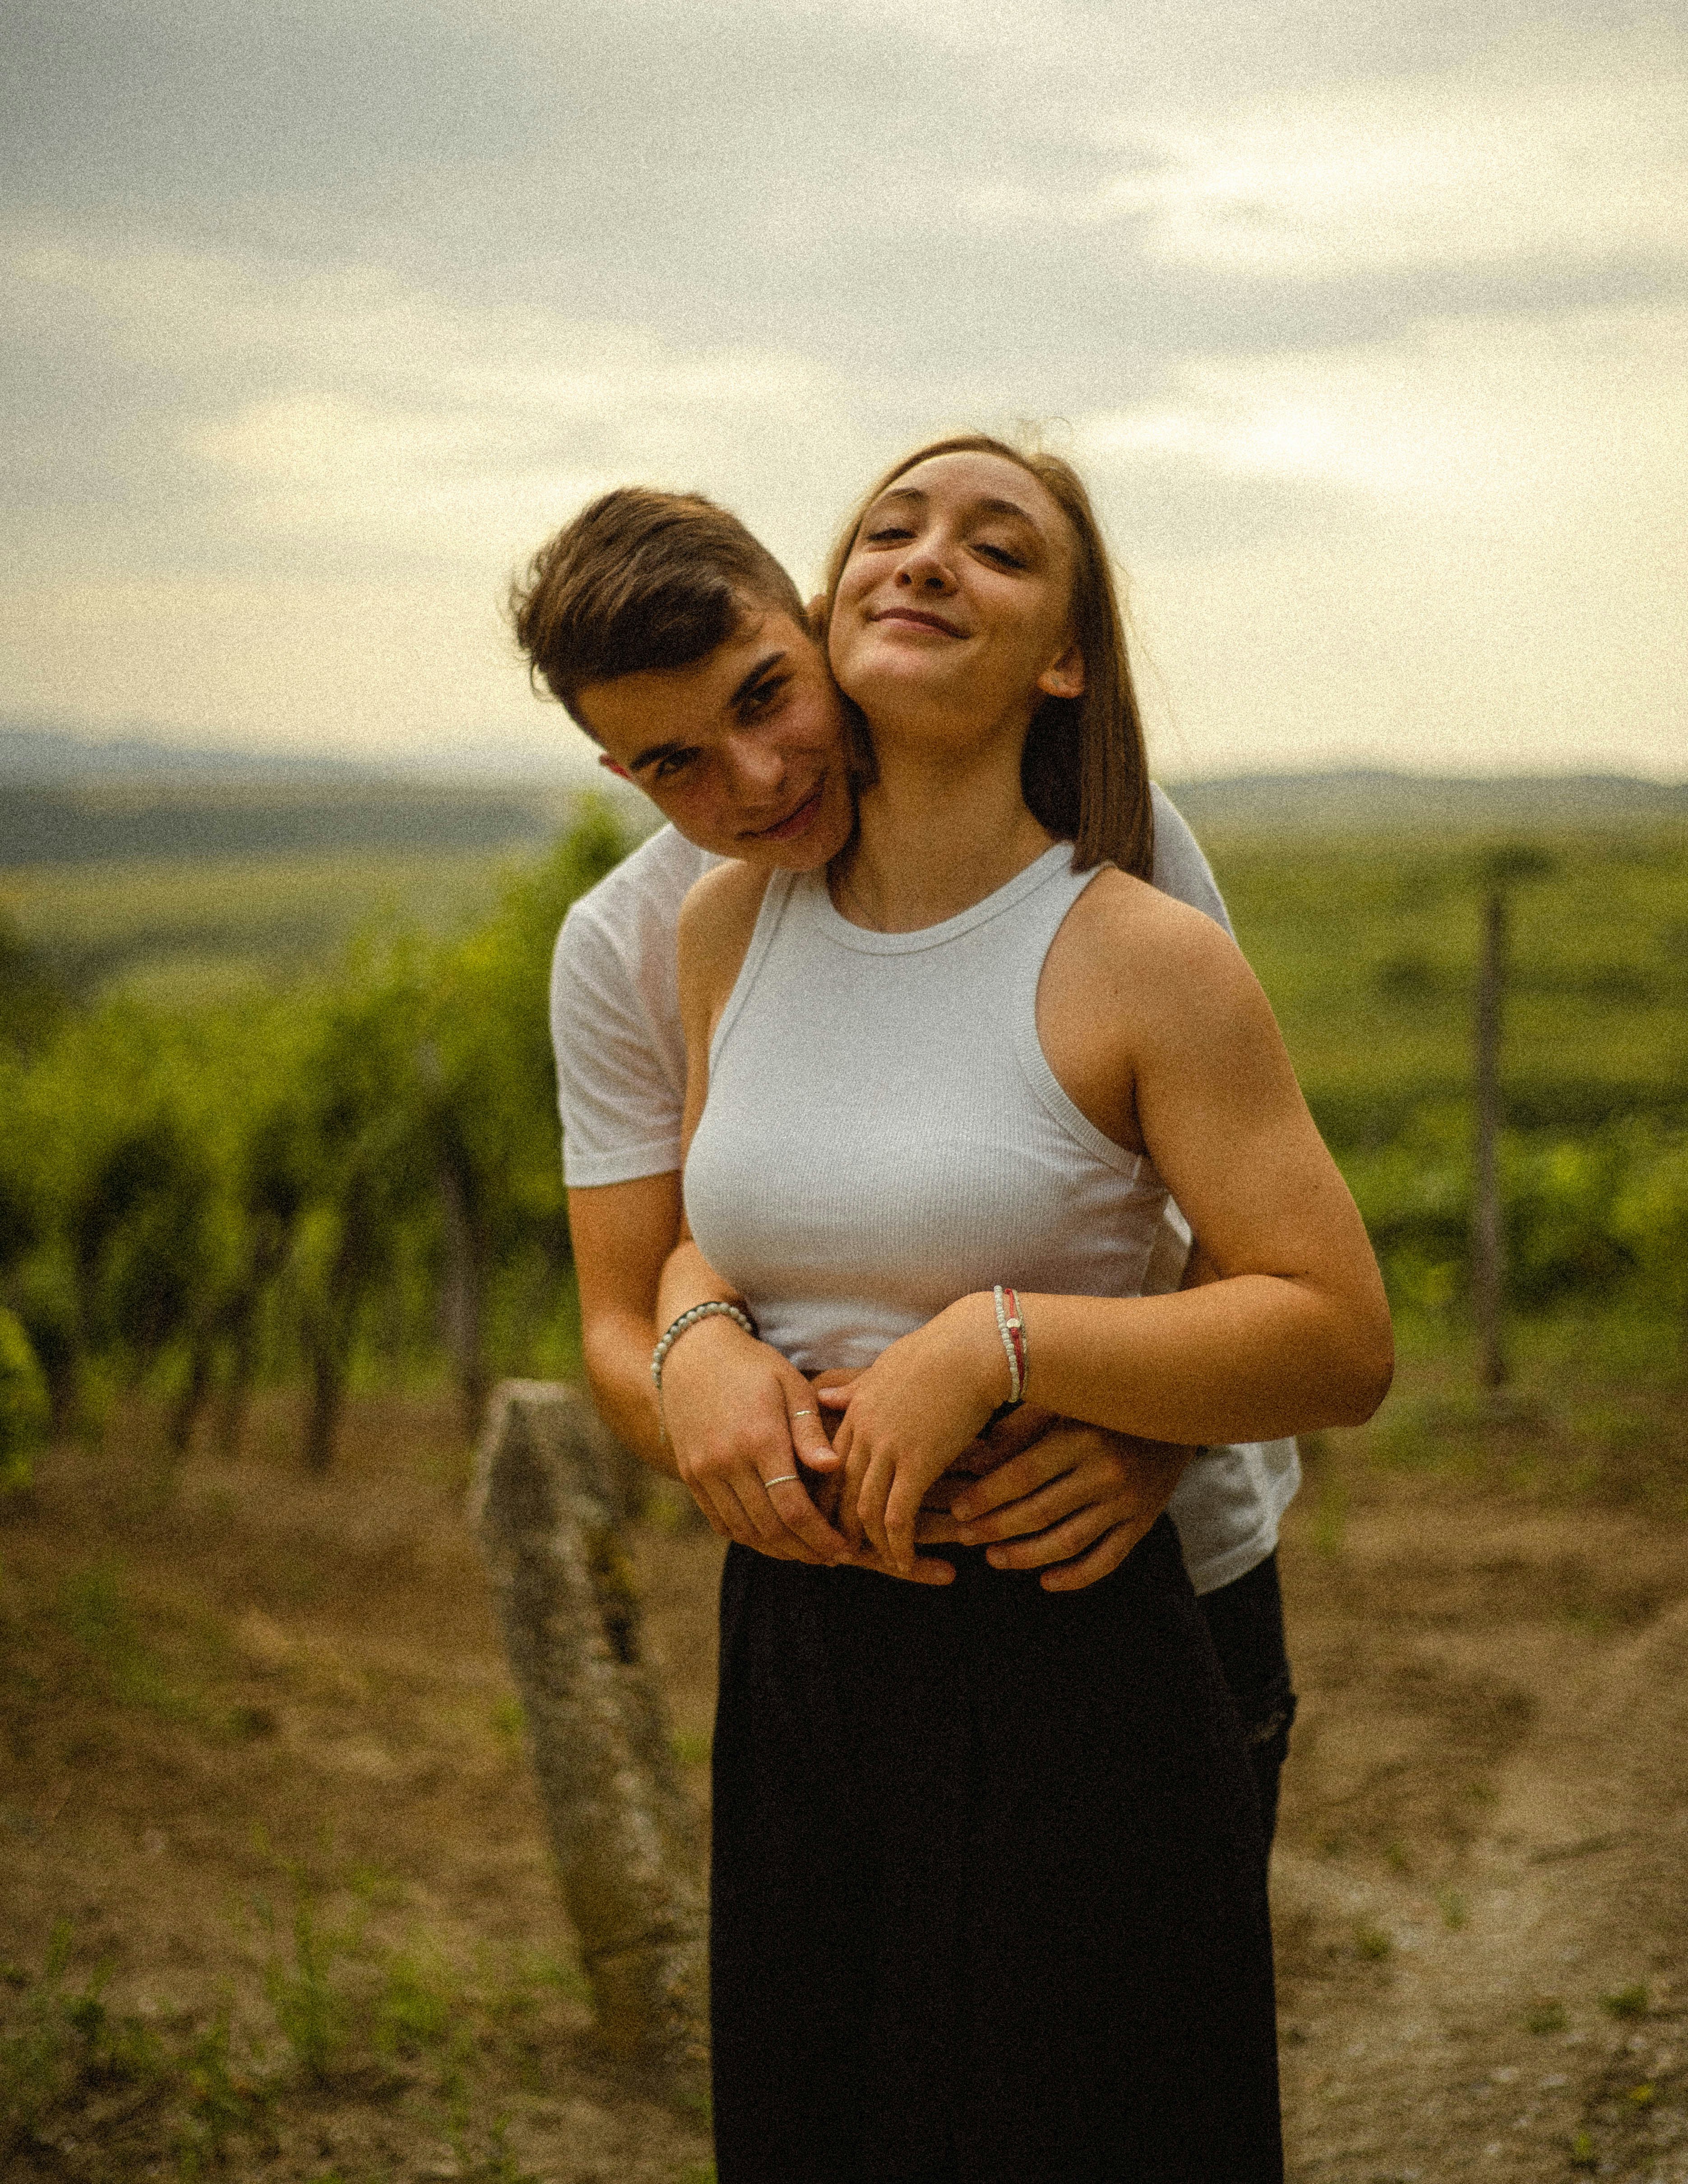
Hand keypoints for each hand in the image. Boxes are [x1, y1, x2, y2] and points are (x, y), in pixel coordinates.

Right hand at [658, 1318, 850, 1564]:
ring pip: (744, 1531)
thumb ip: (809, 1429)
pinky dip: (747, 1537)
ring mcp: (703, 1471)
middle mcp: (727, 1461)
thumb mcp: (790, 1384)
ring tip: (806, 1553)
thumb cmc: (754, 1366)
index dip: (821, 1536)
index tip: (844, 1548)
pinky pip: (719, 1522)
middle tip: (832, 1557)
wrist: (692, 1353)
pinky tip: (771, 1539)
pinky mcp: (689, 1475)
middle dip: (805, 1550)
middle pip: (770, 1527)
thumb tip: (833, 1467)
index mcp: (759, 1439)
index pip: (793, 1508)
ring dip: (777, 1550)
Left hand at [807, 1369, 955, 1586]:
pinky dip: (898, 1544)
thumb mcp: (887, 1366)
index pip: (830, 1462)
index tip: (832, 1519)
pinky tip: (905, 1562)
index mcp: (857, 1408)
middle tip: (844, 1553)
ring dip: (872, 1542)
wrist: (975, 1347)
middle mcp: (865, 1430)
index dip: (830, 1494)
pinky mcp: (918, 1463)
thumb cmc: (941, 1349)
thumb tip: (823, 1395)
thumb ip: (855, 1388)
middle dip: (840, 1526)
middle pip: (841, 1490)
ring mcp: (889, 1447)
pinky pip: (898, 1516)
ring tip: (882, 1563)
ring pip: (866, 1508)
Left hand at [945, 1422, 1192, 1591]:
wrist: (1178, 1410)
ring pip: (1068, 1542)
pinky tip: (1046, 1582)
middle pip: (1040, 1512)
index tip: (957, 1510)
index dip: (985, 1497)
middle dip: (995, 1529)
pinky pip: (1107, 1560)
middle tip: (965, 1538)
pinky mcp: (1143, 1522)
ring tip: (994, 1558)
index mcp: (1081, 1436)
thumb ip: (1019, 1428)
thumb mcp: (1063, 1403)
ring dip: (1026, 1557)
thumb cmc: (1103, 1404)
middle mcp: (1106, 1471)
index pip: (1023, 1475)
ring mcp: (1128, 1501)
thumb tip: (972, 1459)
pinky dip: (1075, 1577)